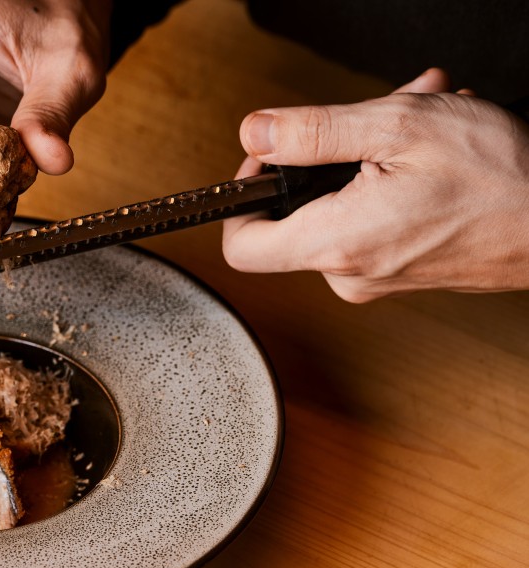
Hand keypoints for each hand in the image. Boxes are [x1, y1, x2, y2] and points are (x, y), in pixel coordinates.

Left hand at [222, 68, 528, 301]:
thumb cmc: (501, 179)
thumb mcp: (398, 128)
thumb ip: (313, 132)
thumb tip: (255, 133)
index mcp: (335, 244)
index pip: (240, 246)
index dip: (242, 197)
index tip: (267, 160)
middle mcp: (347, 272)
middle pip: (296, 213)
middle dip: (329, 154)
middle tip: (373, 117)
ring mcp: (374, 276)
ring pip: (340, 207)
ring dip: (371, 155)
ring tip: (420, 122)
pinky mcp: (398, 271)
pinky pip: (370, 218)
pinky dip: (390, 178)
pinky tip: (431, 149)